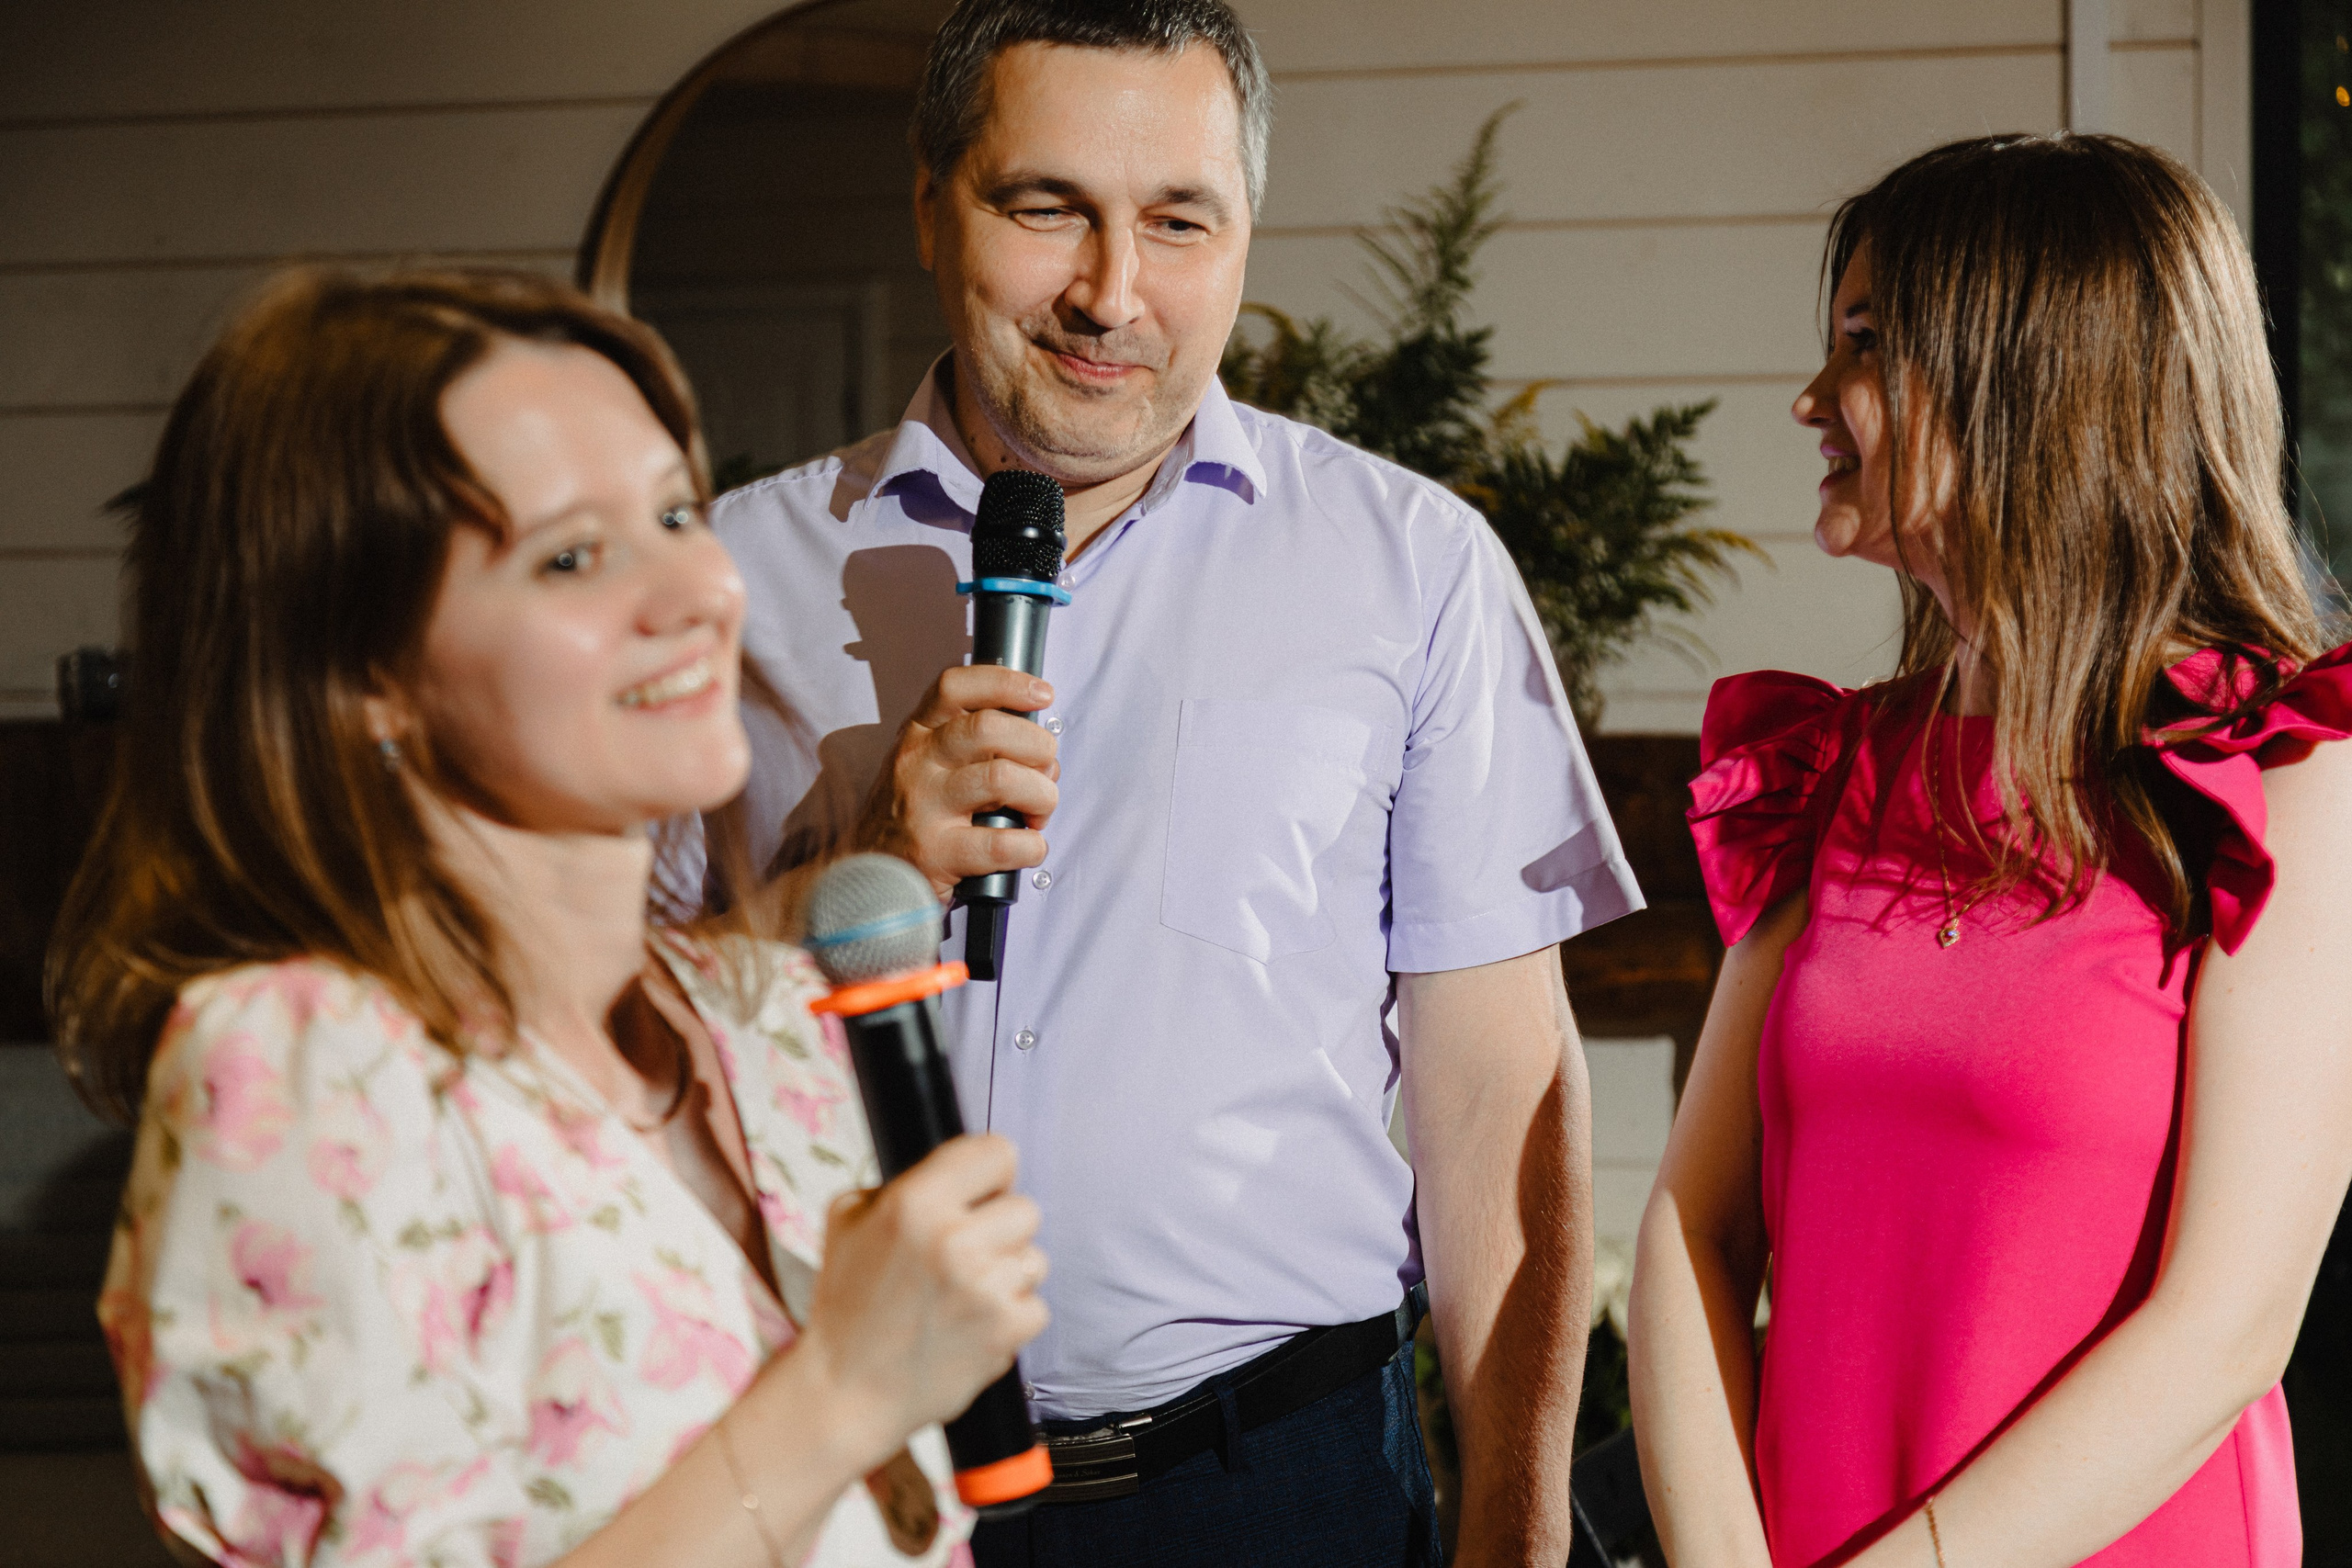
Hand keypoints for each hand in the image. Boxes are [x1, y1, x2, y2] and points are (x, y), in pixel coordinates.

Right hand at [791, 1134, 1048, 1471]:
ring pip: (1035, 1259)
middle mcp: (955, 1240)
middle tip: (963, 1257)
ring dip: (1006, 1276)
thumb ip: (902, 1185)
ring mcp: (985, 1288)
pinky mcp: (1006, 1331)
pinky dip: (1010, 1318)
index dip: (991, 1174)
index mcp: (915, 1203)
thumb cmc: (847, 1305)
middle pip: (1025, 1208)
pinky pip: (1036, 1306)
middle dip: (999, 1231)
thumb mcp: (848, 1220)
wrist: (845, 1392)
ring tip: (961, 1298)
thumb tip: (955, 1169)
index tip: (982, 1193)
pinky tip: (971, 1328)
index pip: (998, 1152)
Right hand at [857, 665, 1058, 895]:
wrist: (863, 876)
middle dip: (1038, 745)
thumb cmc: (911, 818)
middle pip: (989, 727)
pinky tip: (1028, 846)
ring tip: (1038, 812)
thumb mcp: (928, 766)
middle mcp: (917, 762)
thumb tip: (1042, 754)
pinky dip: (1032, 845)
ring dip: (1041, 795)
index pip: (957, 687)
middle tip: (1046, 770)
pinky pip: (1003, 843)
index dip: (1007, 682)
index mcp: (918, 734)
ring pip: (1002, 777)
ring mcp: (924, 806)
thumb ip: (976, 747)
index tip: (1042, 693)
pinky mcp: (935, 853)